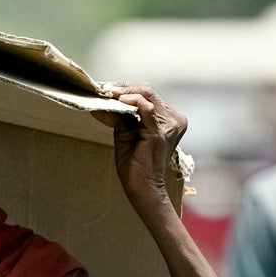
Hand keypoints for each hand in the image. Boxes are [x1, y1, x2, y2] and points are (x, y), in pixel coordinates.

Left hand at [92, 83, 188, 216]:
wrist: (142, 189)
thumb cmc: (135, 166)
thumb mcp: (125, 134)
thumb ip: (119, 116)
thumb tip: (102, 100)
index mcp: (169, 119)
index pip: (148, 94)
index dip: (126, 88)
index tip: (106, 88)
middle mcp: (174, 119)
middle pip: (148, 91)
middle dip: (123, 88)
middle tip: (103, 88)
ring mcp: (169, 125)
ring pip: (146, 95)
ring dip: (123, 92)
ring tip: (107, 93)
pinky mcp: (161, 132)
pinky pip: (146, 108)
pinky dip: (131, 100)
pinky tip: (118, 100)